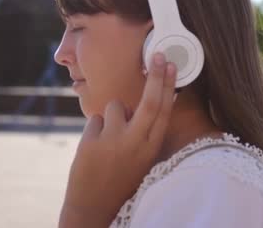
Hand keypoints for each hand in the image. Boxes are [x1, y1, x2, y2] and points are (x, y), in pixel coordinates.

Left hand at [59, 53, 176, 227]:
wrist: (94, 207)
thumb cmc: (120, 180)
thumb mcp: (142, 159)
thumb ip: (144, 133)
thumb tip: (143, 103)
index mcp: (151, 148)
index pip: (164, 111)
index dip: (168, 86)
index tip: (171, 66)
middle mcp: (136, 143)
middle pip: (150, 101)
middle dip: (156, 76)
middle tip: (157, 54)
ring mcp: (113, 141)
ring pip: (115, 107)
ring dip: (112, 117)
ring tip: (109, 140)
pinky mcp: (91, 142)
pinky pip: (95, 120)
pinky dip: (95, 129)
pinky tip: (94, 148)